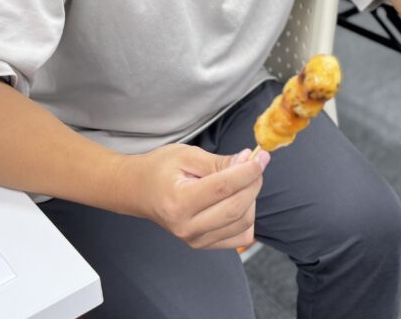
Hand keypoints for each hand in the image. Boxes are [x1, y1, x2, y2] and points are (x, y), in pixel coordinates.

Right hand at [129, 144, 269, 248]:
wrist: (139, 192)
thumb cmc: (160, 169)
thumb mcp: (187, 155)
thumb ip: (219, 162)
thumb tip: (248, 161)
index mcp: (178, 202)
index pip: (223, 188)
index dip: (247, 172)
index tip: (261, 157)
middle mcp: (186, 227)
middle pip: (236, 208)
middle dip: (253, 182)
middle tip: (256, 163)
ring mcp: (195, 240)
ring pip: (242, 223)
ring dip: (251, 198)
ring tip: (243, 179)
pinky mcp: (204, 245)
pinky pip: (240, 237)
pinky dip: (247, 217)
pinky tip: (238, 199)